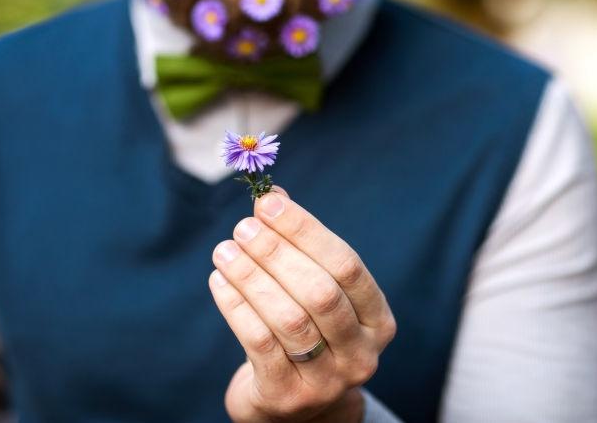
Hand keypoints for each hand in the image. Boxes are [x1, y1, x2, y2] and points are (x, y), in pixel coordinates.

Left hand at [208, 185, 396, 422]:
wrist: (296, 406)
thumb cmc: (306, 331)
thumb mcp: (313, 291)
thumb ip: (300, 246)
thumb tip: (271, 195)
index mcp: (377, 319)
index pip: (346, 264)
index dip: (305, 230)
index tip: (268, 202)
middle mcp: (361, 352)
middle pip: (320, 292)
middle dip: (276, 252)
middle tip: (242, 227)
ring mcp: (327, 381)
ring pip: (289, 318)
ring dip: (251, 277)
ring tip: (224, 251)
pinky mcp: (288, 396)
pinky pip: (260, 343)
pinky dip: (236, 306)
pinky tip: (220, 281)